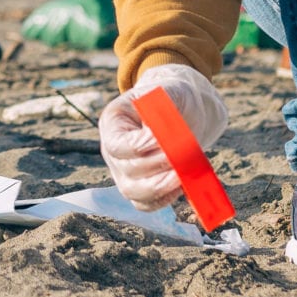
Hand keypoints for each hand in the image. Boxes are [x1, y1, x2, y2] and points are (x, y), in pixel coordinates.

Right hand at [98, 63, 230, 209]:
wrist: (179, 109)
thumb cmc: (171, 98)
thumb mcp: (169, 92)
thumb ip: (165, 110)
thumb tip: (162, 137)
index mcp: (112, 123)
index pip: (118, 145)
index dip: (142, 147)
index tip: (167, 139)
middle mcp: (112, 151)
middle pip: (128, 170)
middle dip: (158, 165)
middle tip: (184, 157)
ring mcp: (123, 172)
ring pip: (134, 192)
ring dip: (161, 187)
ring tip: (183, 176)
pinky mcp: (139, 187)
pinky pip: (147, 204)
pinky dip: (165, 199)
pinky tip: (183, 184)